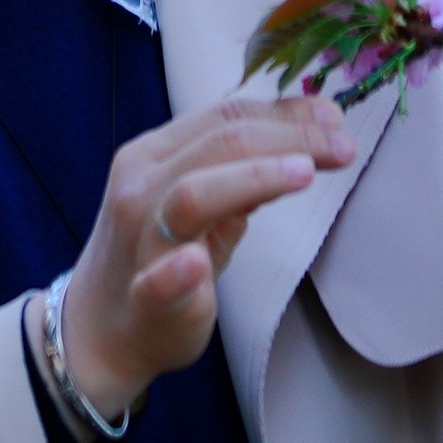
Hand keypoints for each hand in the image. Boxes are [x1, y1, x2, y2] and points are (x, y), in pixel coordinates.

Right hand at [53, 94, 354, 419]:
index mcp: (154, 155)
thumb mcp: (201, 202)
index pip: (224, 117)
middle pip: (219, 145)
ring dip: (252, 179)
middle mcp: (142, 186)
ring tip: (305, 173)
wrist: (100, 329)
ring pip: (192, 195)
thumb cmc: (158, 257)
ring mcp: (140, 241)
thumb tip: (309, 135)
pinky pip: (155, 281)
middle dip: (289, 139)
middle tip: (342, 146)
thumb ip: (241, 169)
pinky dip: (175, 272)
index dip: (283, 113)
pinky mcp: (144, 298)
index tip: (334, 119)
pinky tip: (196, 264)